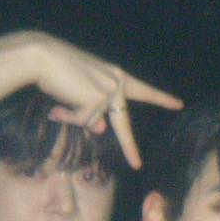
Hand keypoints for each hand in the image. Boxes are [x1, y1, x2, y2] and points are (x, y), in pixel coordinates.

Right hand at [0, 30, 182, 168]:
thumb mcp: (82, 92)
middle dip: (129, 147)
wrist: (41, 56)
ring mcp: (108, 91)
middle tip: (137, 165)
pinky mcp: (96, 99)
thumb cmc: (58, 71)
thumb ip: (95, 110)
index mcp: (116, 76)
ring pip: (92, 121)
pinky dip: (68, 115)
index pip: (143, 90)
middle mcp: (116, 82)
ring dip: (73, 115)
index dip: (161, 98)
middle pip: (123, 123)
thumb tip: (101, 130)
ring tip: (62, 95)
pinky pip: (81, 120)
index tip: (178, 104)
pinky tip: (59, 101)